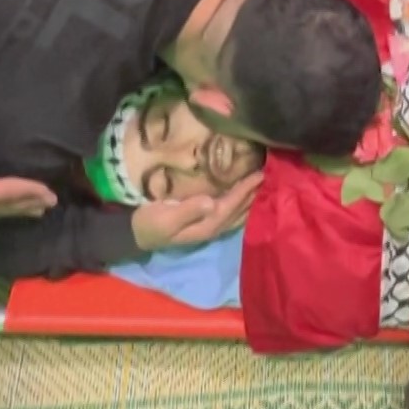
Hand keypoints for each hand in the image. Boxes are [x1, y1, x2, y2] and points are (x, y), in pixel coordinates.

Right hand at [131, 173, 263, 250]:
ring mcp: (210, 226)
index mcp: (207, 224)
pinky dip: (241, 203)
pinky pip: (230, 212)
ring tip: (263, 185)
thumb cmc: (150, 222)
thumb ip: (188, 210)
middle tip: (270, 176)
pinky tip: (245, 196)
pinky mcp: (204, 221)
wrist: (137, 233)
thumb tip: (211, 202)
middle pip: (240, 210)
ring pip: (238, 213)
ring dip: (251, 199)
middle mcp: (213, 227)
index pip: (232, 204)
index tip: (260, 174)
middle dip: (254, 194)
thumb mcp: (166, 217)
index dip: (246, 190)